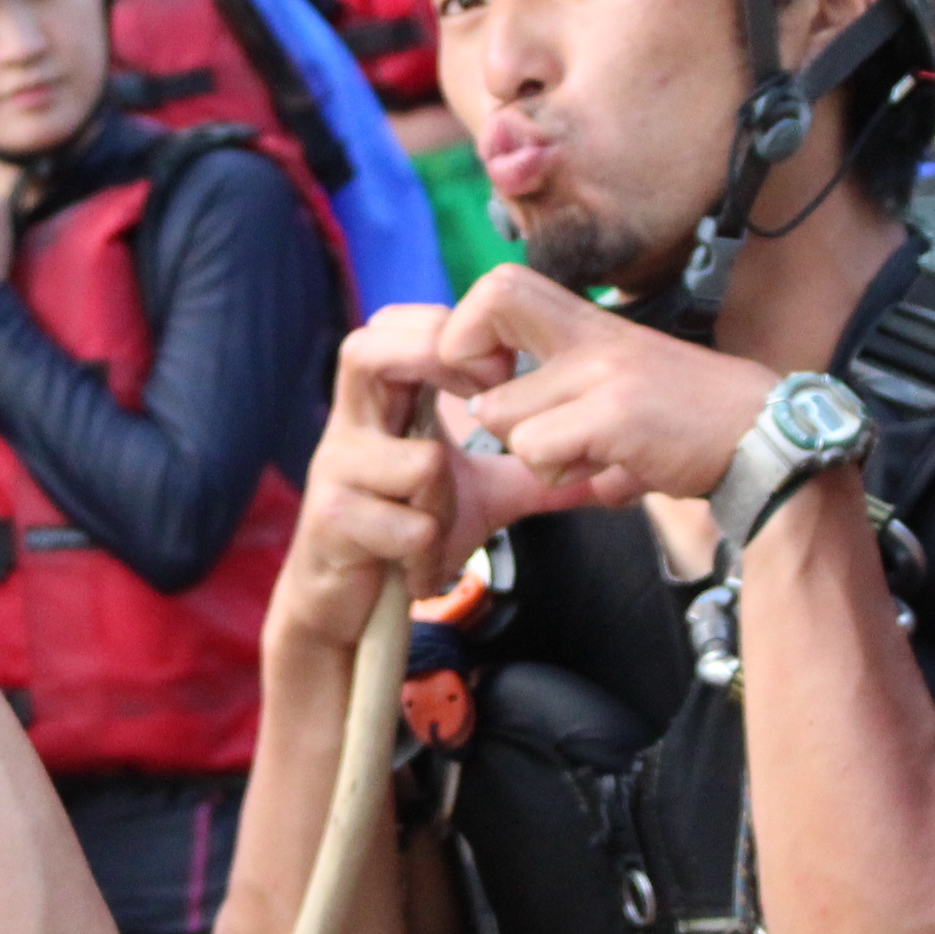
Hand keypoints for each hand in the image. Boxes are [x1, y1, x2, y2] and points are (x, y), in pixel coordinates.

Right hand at [269, 306, 613, 653]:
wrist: (346, 607)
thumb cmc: (405, 535)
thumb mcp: (476, 493)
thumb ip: (526, 467)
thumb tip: (602, 463)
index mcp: (378, 405)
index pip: (391, 326)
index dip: (444, 331)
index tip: (497, 371)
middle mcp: (348, 426)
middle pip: (367, 350)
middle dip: (435, 363)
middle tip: (481, 407)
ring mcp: (335, 473)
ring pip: (424, 462)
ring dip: (447, 505)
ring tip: (436, 530)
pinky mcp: (332, 523)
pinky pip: (413, 528)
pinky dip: (429, 555)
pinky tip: (416, 570)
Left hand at [434, 264, 779, 504]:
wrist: (764, 438)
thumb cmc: (686, 421)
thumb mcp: (618, 379)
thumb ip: (557, 381)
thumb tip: (485, 408)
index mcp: (587, 323)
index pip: (494, 287)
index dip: (470, 336)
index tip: (497, 378)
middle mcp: (589, 336)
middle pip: (472, 346)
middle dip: (485, 400)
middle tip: (529, 423)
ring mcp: (602, 373)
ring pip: (498, 416)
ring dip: (534, 454)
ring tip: (589, 455)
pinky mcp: (616, 415)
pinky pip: (536, 450)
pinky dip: (561, 476)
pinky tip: (605, 471)